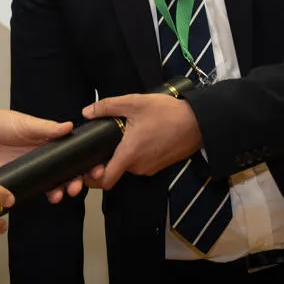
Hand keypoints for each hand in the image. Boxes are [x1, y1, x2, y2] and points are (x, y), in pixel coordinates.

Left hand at [0, 100, 82, 201]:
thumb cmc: (0, 122)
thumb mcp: (25, 123)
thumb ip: (47, 128)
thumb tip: (69, 126)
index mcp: (48, 141)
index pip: (72, 153)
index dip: (85, 162)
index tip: (95, 169)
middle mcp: (43, 156)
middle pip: (66, 172)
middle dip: (76, 181)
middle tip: (78, 186)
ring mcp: (32, 169)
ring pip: (53, 183)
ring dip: (61, 190)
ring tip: (61, 194)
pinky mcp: (19, 178)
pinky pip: (34, 189)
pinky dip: (43, 194)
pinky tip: (47, 197)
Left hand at [81, 93, 202, 189]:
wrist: (199, 122)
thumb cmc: (167, 112)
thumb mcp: (135, 102)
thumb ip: (107, 106)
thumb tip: (86, 112)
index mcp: (129, 155)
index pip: (105, 181)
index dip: (91, 178)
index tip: (84, 167)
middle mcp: (139, 167)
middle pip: (114, 171)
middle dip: (106, 160)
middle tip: (101, 144)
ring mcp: (151, 168)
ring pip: (128, 166)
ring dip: (122, 155)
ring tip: (121, 136)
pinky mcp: (160, 165)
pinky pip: (140, 163)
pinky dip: (135, 154)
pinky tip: (137, 138)